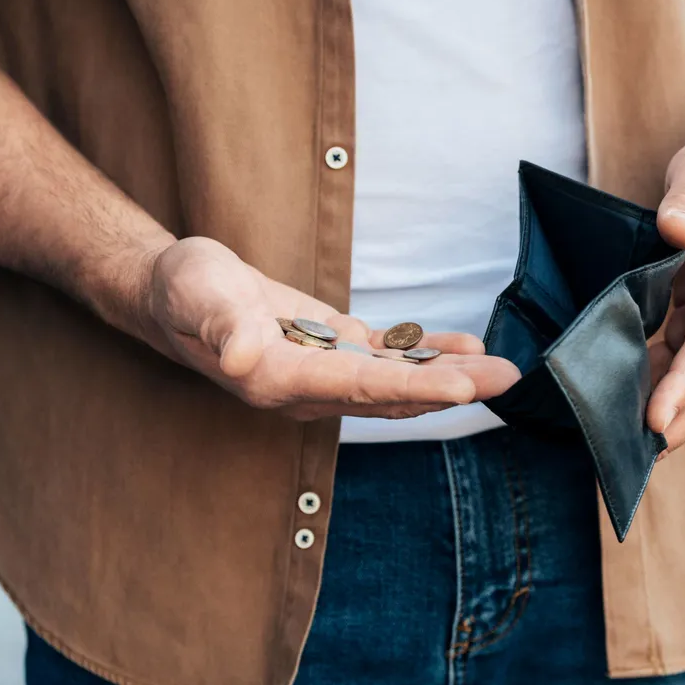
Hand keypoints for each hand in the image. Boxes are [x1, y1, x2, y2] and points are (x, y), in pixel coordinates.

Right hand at [135, 237, 520, 420]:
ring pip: (397, 379)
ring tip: (502, 370)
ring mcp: (324, 370)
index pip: (359, 387)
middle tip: (507, 380)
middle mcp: (308, 386)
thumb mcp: (197, 296)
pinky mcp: (333, 349)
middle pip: (391, 392)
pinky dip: (427, 353)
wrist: (176, 292)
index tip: (463, 387)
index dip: (414, 388)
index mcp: (278, 378)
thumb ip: (222, 327)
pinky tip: (465, 346)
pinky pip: (388, 357)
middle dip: (451, 387)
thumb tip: (239, 359)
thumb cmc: (184, 291)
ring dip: (449, 374)